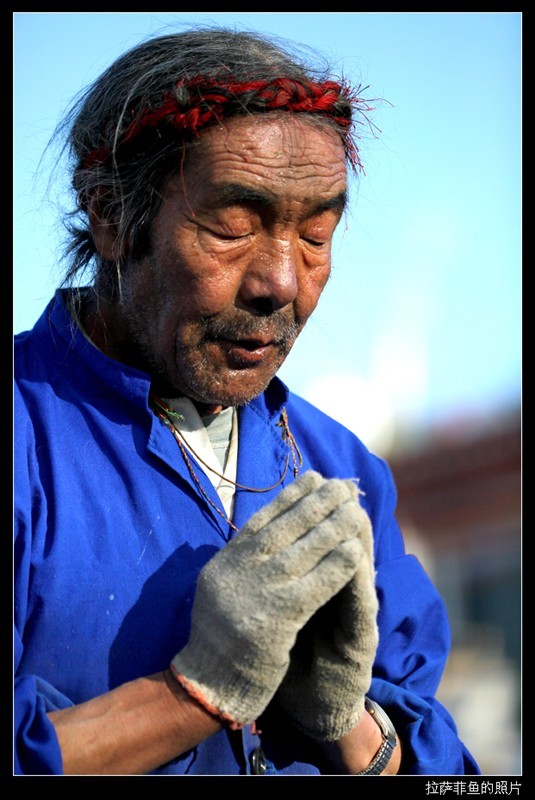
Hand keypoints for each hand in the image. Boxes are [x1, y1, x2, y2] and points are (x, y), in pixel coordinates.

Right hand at [170, 471, 363, 728]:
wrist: (208, 684)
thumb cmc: (218, 639)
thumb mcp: (217, 588)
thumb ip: (238, 561)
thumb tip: (261, 529)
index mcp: (225, 561)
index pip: (263, 519)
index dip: (291, 496)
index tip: (314, 477)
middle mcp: (238, 570)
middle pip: (285, 528)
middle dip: (317, 503)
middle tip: (341, 484)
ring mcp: (256, 592)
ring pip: (303, 551)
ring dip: (333, 528)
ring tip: (355, 509)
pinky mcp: (277, 619)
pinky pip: (315, 586)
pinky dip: (336, 566)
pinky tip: (355, 551)